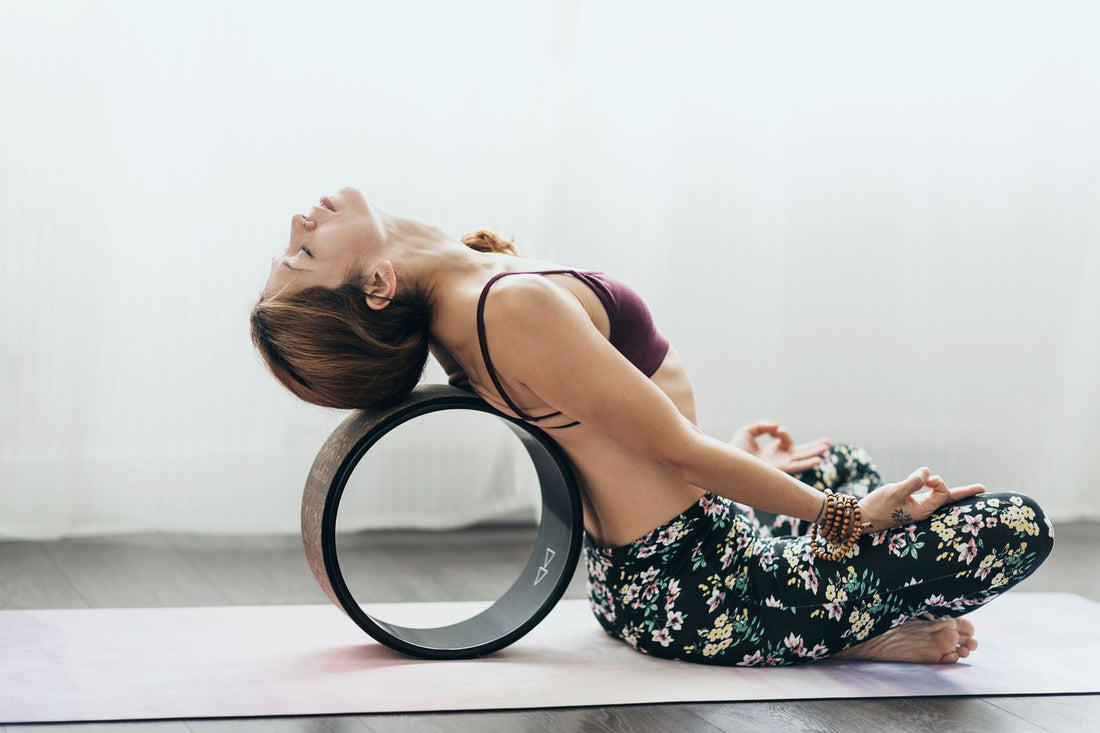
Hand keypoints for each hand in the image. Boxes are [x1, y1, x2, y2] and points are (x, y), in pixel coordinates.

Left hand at [730, 421, 830, 474]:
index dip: (783, 433)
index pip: (785, 440)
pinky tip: (818, 460)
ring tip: (827, 447)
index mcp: (772, 450)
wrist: (726, 462)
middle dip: (813, 447)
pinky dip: (807, 463)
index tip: (775, 430)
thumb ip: (763, 426)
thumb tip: (777, 426)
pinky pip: (795, 466)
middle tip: (828, 442)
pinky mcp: (778, 470)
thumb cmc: (734, 449)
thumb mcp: (747, 431)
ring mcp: (780, 465)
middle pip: (800, 452)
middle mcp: (779, 458)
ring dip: (814, 453)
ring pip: (801, 458)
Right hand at [858, 467, 986, 531]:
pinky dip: (933, 490)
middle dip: (965, 493)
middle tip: (982, 488)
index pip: (943, 491)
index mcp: (924, 509)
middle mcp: (924, 510)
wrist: (861, 519)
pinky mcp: (909, 506)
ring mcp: (917, 509)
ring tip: (965, 489)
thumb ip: (913, 482)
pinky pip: (928, 497)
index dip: (936, 481)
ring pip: (938, 497)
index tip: (923, 478)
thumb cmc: (877, 507)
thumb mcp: (894, 492)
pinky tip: (933, 488)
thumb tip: (928, 472)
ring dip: (946, 489)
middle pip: (948, 499)